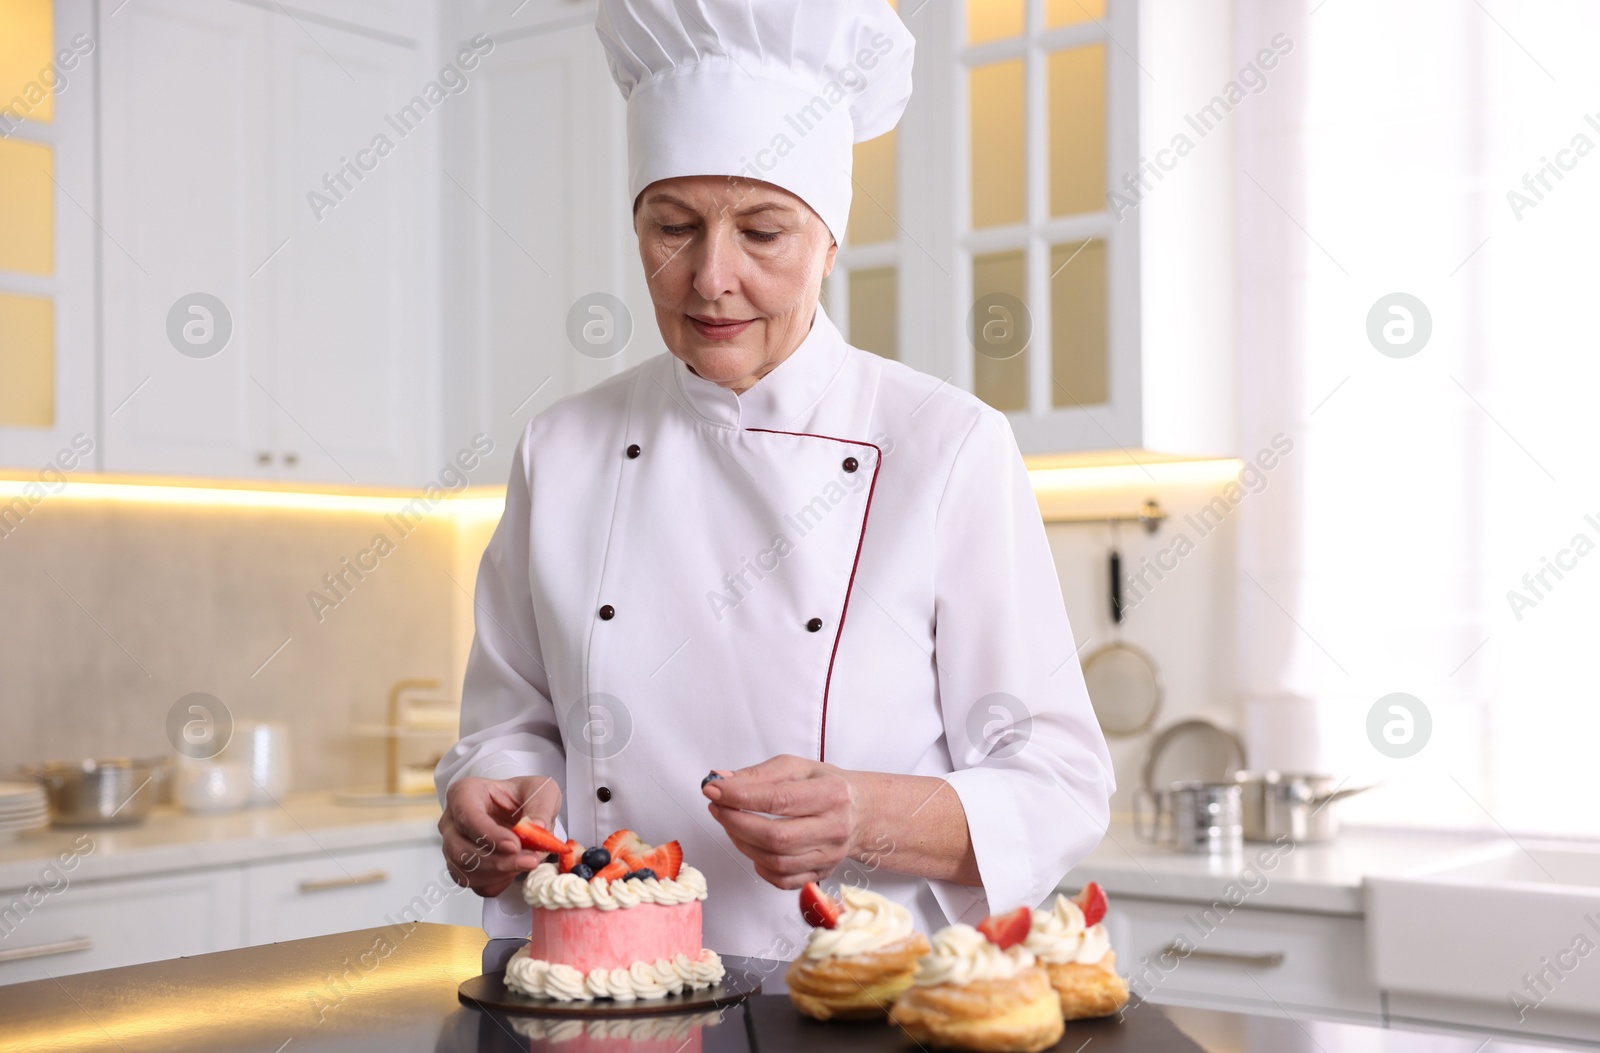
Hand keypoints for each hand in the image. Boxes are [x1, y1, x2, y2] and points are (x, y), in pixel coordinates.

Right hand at [440, 775, 561, 896]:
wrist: (523, 811)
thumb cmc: (524, 796)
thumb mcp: (542, 790)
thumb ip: (540, 806)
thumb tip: (536, 827)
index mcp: (465, 793)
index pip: (467, 816)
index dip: (489, 835)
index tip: (514, 845)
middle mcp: (452, 821)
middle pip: (461, 849)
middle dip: (498, 861)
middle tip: (529, 860)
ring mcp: (454, 847)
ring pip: (466, 871)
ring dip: (500, 874)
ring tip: (528, 863)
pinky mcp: (464, 869)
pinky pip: (476, 885)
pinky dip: (499, 883)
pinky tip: (516, 870)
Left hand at [702, 755, 864, 889]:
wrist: (860, 811)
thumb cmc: (826, 786)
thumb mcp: (796, 767)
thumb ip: (757, 774)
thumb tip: (720, 779)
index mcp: (832, 794)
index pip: (779, 800)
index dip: (740, 796)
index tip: (714, 789)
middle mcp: (835, 828)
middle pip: (776, 837)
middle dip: (736, 822)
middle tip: (717, 807)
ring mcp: (829, 856)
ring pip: (775, 861)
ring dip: (742, 842)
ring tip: (730, 822)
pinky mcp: (821, 874)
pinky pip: (781, 879)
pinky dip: (758, 864)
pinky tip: (752, 844)